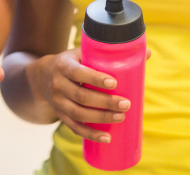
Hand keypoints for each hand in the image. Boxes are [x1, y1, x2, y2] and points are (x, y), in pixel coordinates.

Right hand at [29, 47, 145, 143]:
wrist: (42, 76)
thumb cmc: (71, 62)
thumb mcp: (82, 53)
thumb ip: (107, 54)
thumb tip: (147, 52)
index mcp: (63, 65)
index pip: (78, 73)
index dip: (95, 79)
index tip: (114, 83)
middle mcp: (57, 84)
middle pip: (81, 97)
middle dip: (105, 102)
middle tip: (126, 104)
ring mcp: (58, 101)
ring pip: (79, 113)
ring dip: (101, 118)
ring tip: (121, 117)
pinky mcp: (60, 115)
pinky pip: (75, 128)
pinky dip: (91, 135)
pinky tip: (107, 137)